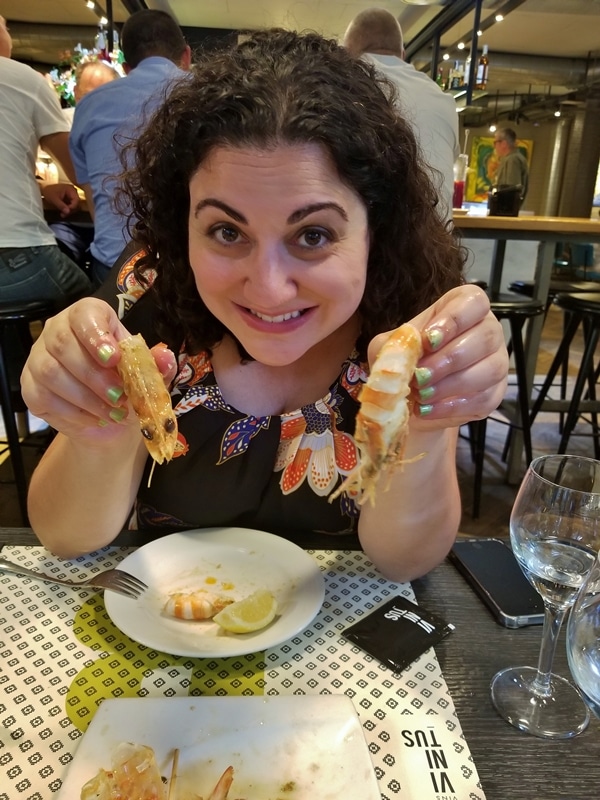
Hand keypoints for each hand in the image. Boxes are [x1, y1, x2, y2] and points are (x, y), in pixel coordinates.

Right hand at [20, 298, 177, 444]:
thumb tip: (164, 355)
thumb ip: (156, 364)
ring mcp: (39, 358)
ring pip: (51, 372)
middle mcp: (57, 331)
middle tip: (120, 396)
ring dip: (86, 397)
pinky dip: (75, 412)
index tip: (115, 359)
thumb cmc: (127, 385)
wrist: (110, 418)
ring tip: (114, 412)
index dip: (97, 335)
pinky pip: (44, 397)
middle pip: (63, 344)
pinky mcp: (30, 387)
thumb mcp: (147, 374)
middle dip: (95, 375)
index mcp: (89, 317)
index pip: (84, 314)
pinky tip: (97, 418)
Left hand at [42, 182, 79, 217]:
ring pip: (75, 206)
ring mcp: (72, 195)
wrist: (44, 189)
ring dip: (69, 211)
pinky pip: (72, 206)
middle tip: (63, 214)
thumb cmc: (49, 192)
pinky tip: (63, 212)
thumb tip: (68, 212)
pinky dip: (68, 210)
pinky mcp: (70, 199)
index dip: (73, 207)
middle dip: (71, 210)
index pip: (76, 200)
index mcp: (70, 189)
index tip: (67, 212)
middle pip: (77, 203)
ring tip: (62, 214)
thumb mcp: (54, 199)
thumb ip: (61, 205)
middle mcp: (73, 192)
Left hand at [369, 284, 508, 429]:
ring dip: (451, 384)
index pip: (473, 301)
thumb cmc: (405, 361)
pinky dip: (452, 407)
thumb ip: (395, 342)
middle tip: (420, 376)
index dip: (454, 319)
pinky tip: (427, 409)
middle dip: (450, 358)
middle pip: (486, 336)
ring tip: (421, 394)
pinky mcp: (494, 394)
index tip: (428, 340)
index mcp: (464, 307)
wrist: (408, 399)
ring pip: (490, 369)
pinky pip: (484, 399)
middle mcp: (487, 330)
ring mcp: (496, 362)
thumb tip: (406, 345)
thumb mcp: (390, 346)